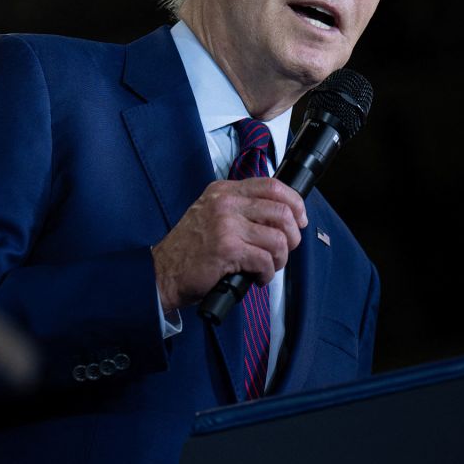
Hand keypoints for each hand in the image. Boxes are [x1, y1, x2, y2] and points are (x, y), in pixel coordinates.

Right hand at [151, 178, 306, 311]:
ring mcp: (226, 224)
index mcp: (223, 191)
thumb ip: (240, 209)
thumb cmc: (190, 250)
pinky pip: (265, 260)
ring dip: (280, 259)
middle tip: (283, 250)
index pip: (272, 185)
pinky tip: (257, 278)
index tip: (299, 219)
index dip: (294, 203)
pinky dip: (267, 274)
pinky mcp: (228, 248)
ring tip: (267, 267)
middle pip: (282, 211)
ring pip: (278, 239)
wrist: (164, 271)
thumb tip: (280, 217)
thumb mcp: (212, 215)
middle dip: (292, 236)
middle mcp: (225, 202)